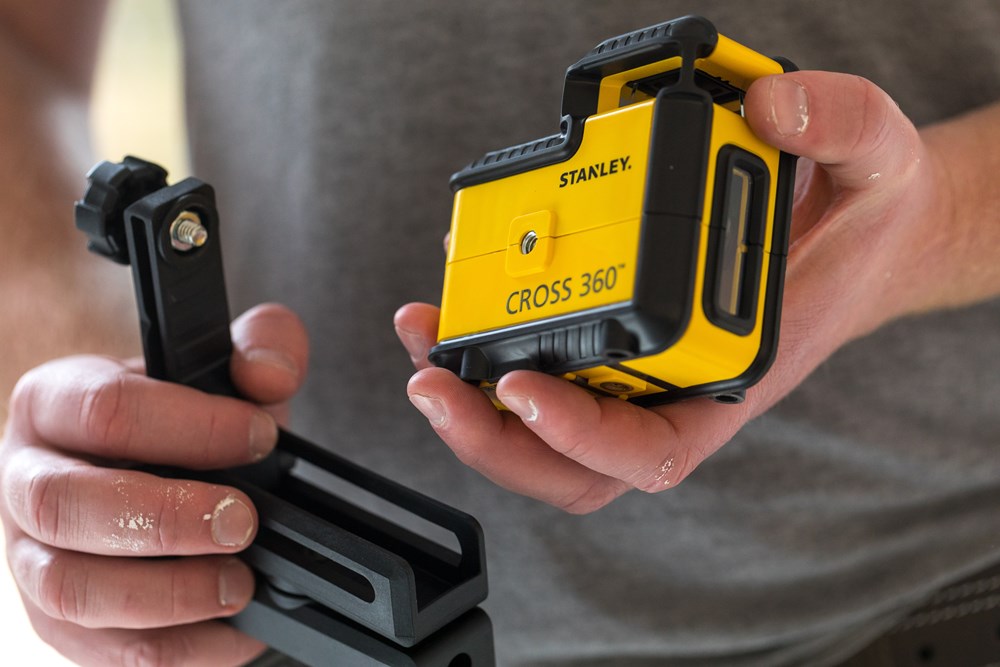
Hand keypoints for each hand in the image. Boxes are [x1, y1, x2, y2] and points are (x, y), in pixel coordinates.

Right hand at [0, 303, 307, 665]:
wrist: (167, 475)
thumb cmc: (189, 423)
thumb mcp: (228, 372)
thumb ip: (262, 345)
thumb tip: (269, 374)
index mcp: (57, 402)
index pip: (105, 409)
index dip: (192, 427)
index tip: (261, 439)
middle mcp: (27, 479)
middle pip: (66, 505)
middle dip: (166, 518)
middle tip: (243, 520)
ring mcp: (32, 557)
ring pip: (68, 589)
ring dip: (167, 594)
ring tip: (240, 582)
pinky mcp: (57, 622)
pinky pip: (100, 651)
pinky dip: (175, 648)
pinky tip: (233, 630)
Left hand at [395, 71, 961, 513]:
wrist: (864, 238)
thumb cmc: (867, 226)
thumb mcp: (881, 159)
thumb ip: (840, 124)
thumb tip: (767, 108)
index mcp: (733, 377)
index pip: (650, 451)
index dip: (578, 436)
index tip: (520, 386)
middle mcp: (676, 389)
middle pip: (572, 467)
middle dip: (491, 438)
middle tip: (430, 379)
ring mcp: (638, 370)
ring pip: (542, 432)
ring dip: (471, 402)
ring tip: (422, 337)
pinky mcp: (613, 339)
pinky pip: (541, 370)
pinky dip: (486, 351)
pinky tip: (454, 304)